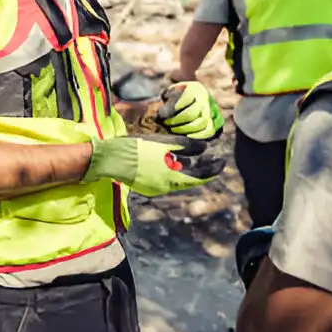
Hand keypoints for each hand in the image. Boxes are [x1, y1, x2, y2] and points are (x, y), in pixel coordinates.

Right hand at [82, 134, 223, 196]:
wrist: (109, 158)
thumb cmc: (135, 148)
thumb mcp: (162, 143)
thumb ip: (184, 146)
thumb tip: (204, 148)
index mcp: (171, 177)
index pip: (198, 177)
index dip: (212, 169)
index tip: (222, 162)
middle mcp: (165, 187)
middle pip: (189, 179)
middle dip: (201, 169)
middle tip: (212, 160)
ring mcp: (154, 188)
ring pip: (177, 179)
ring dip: (187, 170)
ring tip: (195, 160)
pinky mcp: (145, 185)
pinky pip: (165, 179)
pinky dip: (173, 171)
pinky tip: (173, 161)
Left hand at [158, 81, 223, 139]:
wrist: (193, 100)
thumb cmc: (177, 97)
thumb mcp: (171, 92)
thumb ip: (167, 97)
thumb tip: (162, 110)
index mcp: (195, 88)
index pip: (185, 99)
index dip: (172, 108)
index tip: (161, 115)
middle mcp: (206, 98)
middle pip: (192, 113)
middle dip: (176, 120)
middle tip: (166, 123)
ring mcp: (213, 110)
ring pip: (201, 123)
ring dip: (185, 129)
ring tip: (173, 129)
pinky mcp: (217, 122)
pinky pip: (209, 131)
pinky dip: (197, 136)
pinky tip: (186, 136)